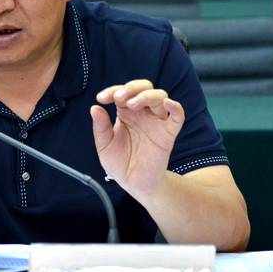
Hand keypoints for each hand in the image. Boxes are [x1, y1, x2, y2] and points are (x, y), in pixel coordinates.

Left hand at [90, 80, 184, 197]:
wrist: (134, 183)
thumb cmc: (120, 162)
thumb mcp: (104, 145)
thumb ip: (101, 127)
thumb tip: (95, 108)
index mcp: (126, 113)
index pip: (122, 92)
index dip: (112, 90)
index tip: (101, 99)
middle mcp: (142, 113)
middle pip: (144, 87)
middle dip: (131, 88)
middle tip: (119, 98)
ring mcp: (156, 122)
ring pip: (160, 97)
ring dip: (146, 95)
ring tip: (132, 104)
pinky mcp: (168, 133)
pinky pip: (177, 116)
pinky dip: (175, 107)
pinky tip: (167, 103)